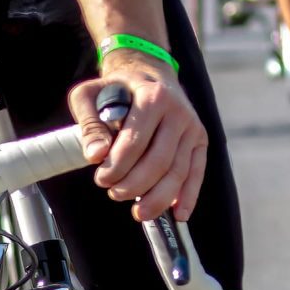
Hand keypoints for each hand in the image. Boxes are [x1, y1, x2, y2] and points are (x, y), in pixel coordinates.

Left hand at [70, 63, 207, 221]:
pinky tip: (177, 214)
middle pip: (159, 161)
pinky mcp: (200, 141)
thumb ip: (89, 124)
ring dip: (158, 198)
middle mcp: (178, 112)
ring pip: (178, 172)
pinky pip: (196, 173)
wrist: (150, 75)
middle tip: (114, 193)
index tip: (101, 179)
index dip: (117, 166)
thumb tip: (96, 156)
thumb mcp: (90, 95)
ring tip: (138, 212)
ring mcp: (193, 127)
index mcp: (152, 97)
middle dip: (134, 185)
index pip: (135, 142)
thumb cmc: (116, 89)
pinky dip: (188, 196)